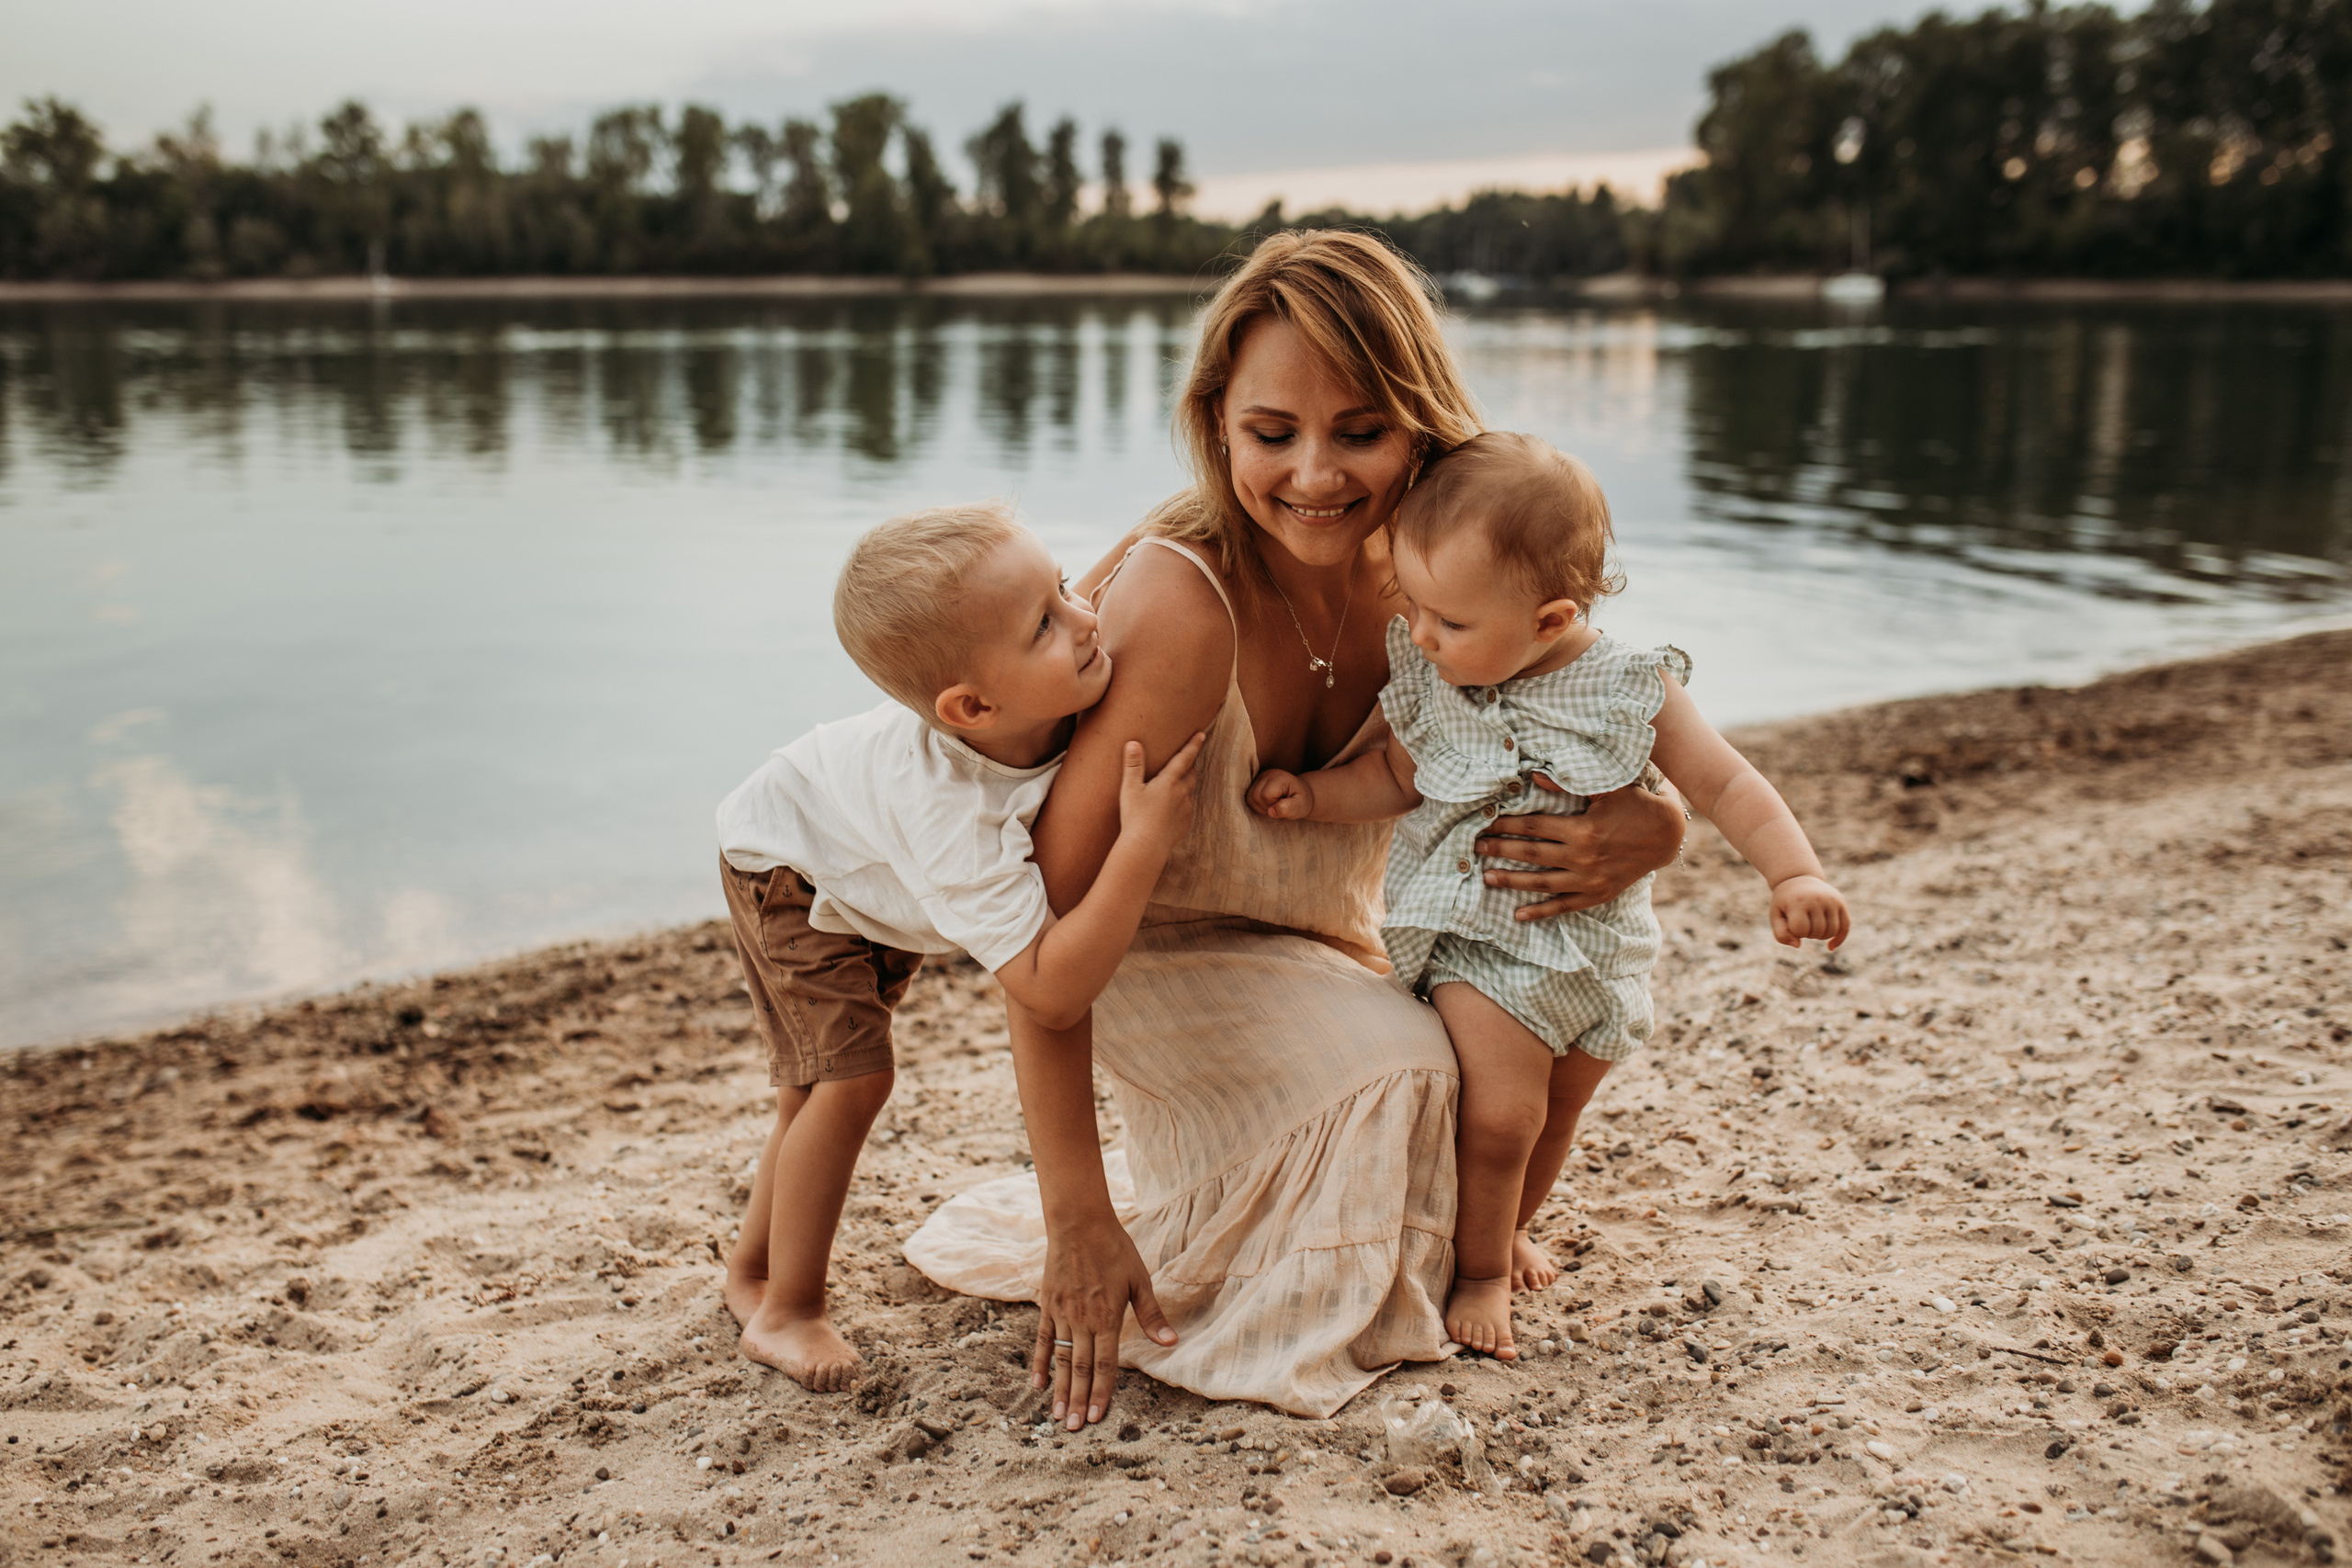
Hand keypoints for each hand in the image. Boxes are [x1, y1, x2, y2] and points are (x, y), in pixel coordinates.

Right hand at [1031, 1211, 1176, 1428]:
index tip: (1095, 1418)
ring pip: (1059, 1359)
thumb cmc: (1114, 1249)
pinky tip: (1037, 1384)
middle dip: (1077, 1401)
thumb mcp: (1139, 1279)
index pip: (1104, 1364)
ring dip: (1059, 1390)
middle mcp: (1082, 1320)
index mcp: (1107, 1316)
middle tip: (1072, 1429)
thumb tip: (1171, 1343)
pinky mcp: (1048, 1304)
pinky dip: (1039, 1362)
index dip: (1100, 1392)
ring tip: (1055, 1416)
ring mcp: (1062, 1313)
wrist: (1078, 1222)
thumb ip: (1151, 1315)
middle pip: (1079, 1368)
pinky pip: (1041, 1338)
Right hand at [1115, 732, 1206, 855]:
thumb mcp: (1130, 789)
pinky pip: (1186, 810)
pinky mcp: (1185, 824)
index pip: (1185, 758)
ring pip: (1189, 793)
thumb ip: (1133, 765)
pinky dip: (1180, 806)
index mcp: (1169, 781)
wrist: (1146, 847)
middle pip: (1191, 774)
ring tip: (1173, 788)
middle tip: (1186, 761)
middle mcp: (1182, 793)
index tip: (1202, 735)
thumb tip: (1133, 743)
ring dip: (1184, 787)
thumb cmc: (1135, 817)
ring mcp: (1186, 810)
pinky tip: (1169, 811)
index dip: (1194, 745)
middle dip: (1190, 766)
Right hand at [1245, 767, 1315, 820]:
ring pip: (1249, 798)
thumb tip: (1271, 811)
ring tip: (1273, 804)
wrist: (1299, 793)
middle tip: (1278, 806)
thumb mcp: (1300, 807)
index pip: (1265, 795)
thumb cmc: (1300, 801)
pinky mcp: (1254, 781)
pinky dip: (1256, 804)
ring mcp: (1259, 776)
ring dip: (1260, 807)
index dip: (1272, 805)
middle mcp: (1267, 774)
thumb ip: (1288, 808)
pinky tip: (1267, 803)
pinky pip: (1247, 797)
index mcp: (1280, 777)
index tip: (1283, 804)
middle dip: (1265, 807)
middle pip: (1254, 797)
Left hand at [1476, 779, 1685, 920]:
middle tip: (1475, 848)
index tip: (1486, 823)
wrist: (1668, 835)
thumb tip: (1535, 775)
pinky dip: (1541, 912)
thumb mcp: (1607, 789)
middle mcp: (1582, 857)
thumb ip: (1569, 783)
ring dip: (1512, 881)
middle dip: (1500, 850)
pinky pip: (1564, 906)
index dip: (1507, 824)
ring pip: (1542, 883)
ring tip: (1486, 878)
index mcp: (1582, 829)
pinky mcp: (1597, 894)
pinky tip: (1518, 914)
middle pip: (1531, 855)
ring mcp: (1589, 879)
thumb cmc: (1636, 805)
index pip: (1533, 826)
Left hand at [1770, 874, 1849, 948]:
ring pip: (1832, 931)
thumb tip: (1798, 945)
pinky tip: (1830, 947)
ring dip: (1821, 936)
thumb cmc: (1785, 901)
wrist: (1798, 879)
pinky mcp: (1841, 902)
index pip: (1800, 930)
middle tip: (1802, 923)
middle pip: (1817, 932)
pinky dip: (1839, 939)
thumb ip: (1781, 934)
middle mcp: (1817, 899)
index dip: (1795, 932)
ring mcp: (1831, 900)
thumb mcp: (1776, 915)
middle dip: (1808, 934)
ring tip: (1812, 926)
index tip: (1791, 923)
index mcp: (1798, 901)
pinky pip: (1845, 926)